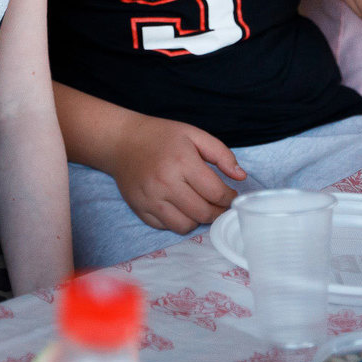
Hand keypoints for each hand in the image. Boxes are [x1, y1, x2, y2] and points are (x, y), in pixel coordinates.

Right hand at [110, 113, 245, 233]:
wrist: (120, 141)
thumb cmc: (160, 136)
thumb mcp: (193, 134)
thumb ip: (221, 154)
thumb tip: (241, 177)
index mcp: (182, 161)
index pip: (216, 193)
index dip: (229, 198)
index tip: (231, 196)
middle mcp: (165, 182)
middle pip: (204, 212)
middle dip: (217, 212)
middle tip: (219, 205)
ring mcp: (150, 198)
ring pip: (186, 225)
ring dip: (197, 219)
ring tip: (198, 205)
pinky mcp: (139, 208)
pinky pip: (166, 226)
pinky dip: (177, 220)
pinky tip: (178, 206)